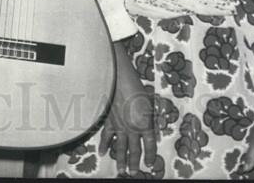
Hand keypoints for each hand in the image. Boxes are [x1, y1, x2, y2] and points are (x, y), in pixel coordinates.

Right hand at [99, 44, 155, 175]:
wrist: (118, 80)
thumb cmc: (134, 86)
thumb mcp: (148, 101)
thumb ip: (149, 114)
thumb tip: (150, 120)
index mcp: (145, 124)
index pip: (150, 145)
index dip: (150, 155)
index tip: (150, 164)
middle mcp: (133, 129)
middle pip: (134, 150)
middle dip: (135, 163)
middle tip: (133, 173)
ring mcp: (120, 127)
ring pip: (120, 148)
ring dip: (121, 160)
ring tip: (121, 170)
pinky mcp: (109, 122)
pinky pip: (107, 137)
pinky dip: (104, 145)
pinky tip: (103, 152)